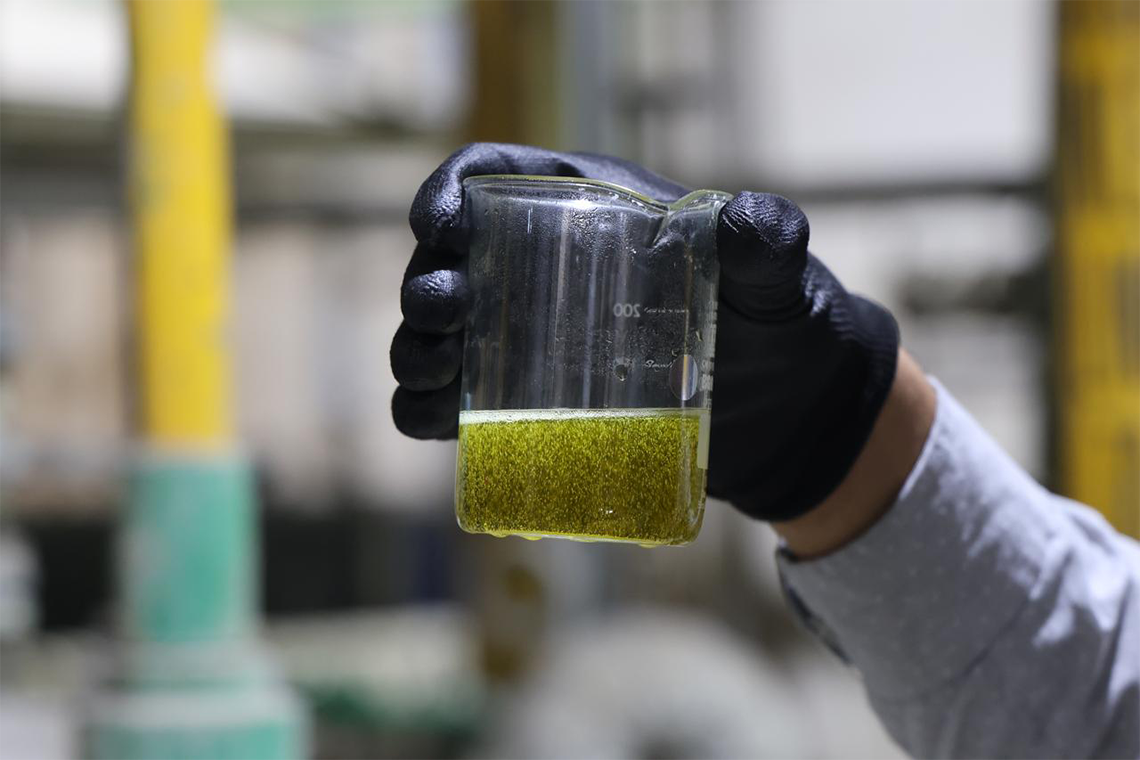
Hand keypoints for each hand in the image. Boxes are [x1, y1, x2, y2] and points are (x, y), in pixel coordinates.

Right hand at [391, 143, 899, 521]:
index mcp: (586, 211)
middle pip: (451, 262)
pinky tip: (434, 421)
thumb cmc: (776, 323)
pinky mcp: (532, 406)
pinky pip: (457, 407)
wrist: (786, 412)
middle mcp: (544, 271)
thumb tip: (750, 223)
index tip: (435, 225)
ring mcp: (533, 342)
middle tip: (442, 314)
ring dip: (416, 352)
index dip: (449, 192)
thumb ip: (768, 243)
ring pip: (441, 338)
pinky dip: (427, 413)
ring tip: (433, 374)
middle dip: (427, 283)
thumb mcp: (776, 277)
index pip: (493, 179)